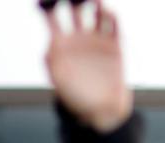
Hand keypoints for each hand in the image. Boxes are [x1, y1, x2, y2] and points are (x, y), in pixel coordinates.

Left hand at [44, 0, 131, 131]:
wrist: (102, 111)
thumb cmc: (76, 98)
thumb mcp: (59, 81)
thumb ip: (52, 61)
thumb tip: (51, 42)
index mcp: (60, 43)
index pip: (52, 17)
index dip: (50, 5)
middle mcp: (78, 38)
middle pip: (75, 9)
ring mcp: (97, 40)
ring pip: (95, 13)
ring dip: (95, 3)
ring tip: (95, 0)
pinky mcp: (114, 46)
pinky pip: (113, 26)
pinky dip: (111, 16)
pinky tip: (108, 12)